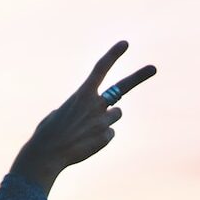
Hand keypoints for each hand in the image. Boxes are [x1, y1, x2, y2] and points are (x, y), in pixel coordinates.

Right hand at [10, 41, 155, 192]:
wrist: (46, 155)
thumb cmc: (47, 134)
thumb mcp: (58, 114)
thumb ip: (76, 109)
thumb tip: (88, 115)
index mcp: (81, 94)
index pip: (100, 69)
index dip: (113, 55)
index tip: (125, 44)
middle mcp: (96, 104)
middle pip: (122, 87)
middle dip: (139, 77)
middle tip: (153, 68)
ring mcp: (103, 121)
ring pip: (115, 115)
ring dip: (105, 120)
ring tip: (85, 131)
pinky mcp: (106, 137)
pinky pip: (109, 134)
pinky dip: (99, 138)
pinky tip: (85, 143)